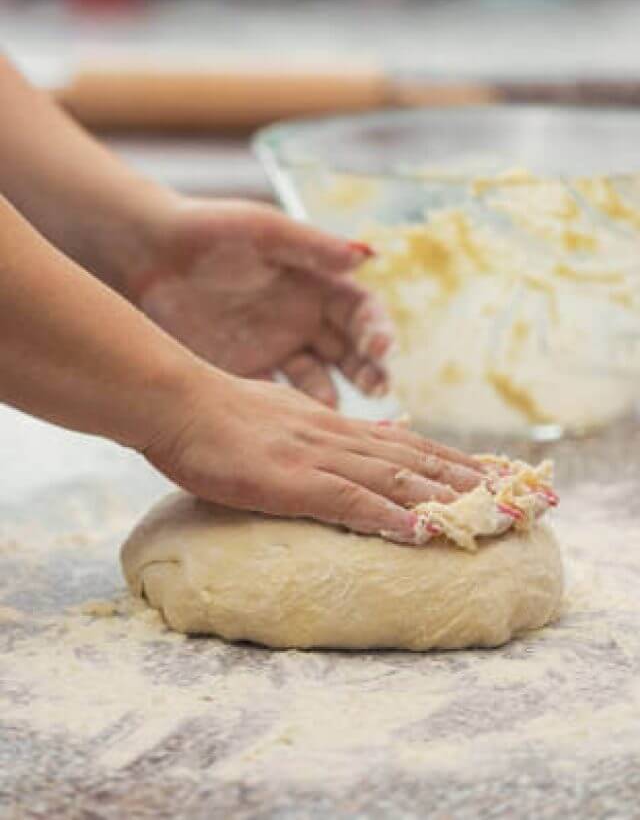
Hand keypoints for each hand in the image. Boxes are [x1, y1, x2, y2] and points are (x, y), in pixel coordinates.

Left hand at [131, 198, 392, 406]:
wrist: (145, 253)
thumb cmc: (208, 229)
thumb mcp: (263, 230)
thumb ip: (311, 245)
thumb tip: (366, 256)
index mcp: (316, 285)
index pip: (361, 312)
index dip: (377, 329)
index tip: (381, 347)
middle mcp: (303, 322)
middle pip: (350, 354)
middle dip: (368, 371)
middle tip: (379, 389)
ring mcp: (276, 351)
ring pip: (318, 382)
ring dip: (334, 397)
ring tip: (336, 410)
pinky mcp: (245, 373)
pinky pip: (276, 399)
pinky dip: (290, 414)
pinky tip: (297, 424)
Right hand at [143, 368, 483, 543]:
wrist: (175, 401)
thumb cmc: (217, 413)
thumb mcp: (283, 414)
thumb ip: (324, 429)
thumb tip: (362, 438)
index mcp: (333, 425)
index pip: (409, 442)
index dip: (456, 459)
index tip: (494, 473)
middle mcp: (337, 437)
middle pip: (417, 459)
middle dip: (471, 478)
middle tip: (518, 496)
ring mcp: (316, 457)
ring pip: (396, 477)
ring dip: (448, 497)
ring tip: (492, 514)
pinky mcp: (291, 480)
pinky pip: (350, 501)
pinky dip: (390, 516)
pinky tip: (422, 532)